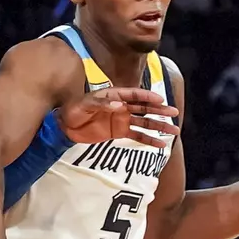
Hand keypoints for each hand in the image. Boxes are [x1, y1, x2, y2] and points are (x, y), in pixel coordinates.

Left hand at [56, 86, 177, 147]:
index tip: (161, 100)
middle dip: (160, 111)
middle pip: (144, 108)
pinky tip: (161, 144)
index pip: (134, 95)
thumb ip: (102, 104)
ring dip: (159, 126)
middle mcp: (121, 106)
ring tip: (174, 130)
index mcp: (114, 95)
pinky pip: (137, 136)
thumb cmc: (72, 110)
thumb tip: (120, 105)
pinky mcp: (119, 132)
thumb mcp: (84, 105)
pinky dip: (148, 140)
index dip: (147, 97)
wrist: (64, 125)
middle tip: (174, 113)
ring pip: (144, 122)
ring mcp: (122, 119)